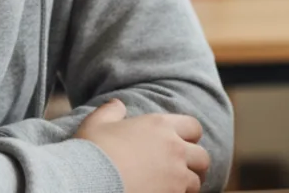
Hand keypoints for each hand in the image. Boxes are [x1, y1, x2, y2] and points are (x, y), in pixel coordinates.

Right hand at [76, 99, 210, 192]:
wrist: (87, 181)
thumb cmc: (91, 152)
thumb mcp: (97, 123)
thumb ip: (111, 111)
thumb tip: (118, 104)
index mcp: (160, 125)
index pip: (193, 127)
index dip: (189, 136)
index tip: (182, 145)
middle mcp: (174, 148)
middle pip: (202, 157)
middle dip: (195, 164)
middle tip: (185, 171)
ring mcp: (176, 175)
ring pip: (195, 181)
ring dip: (187, 185)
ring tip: (174, 188)